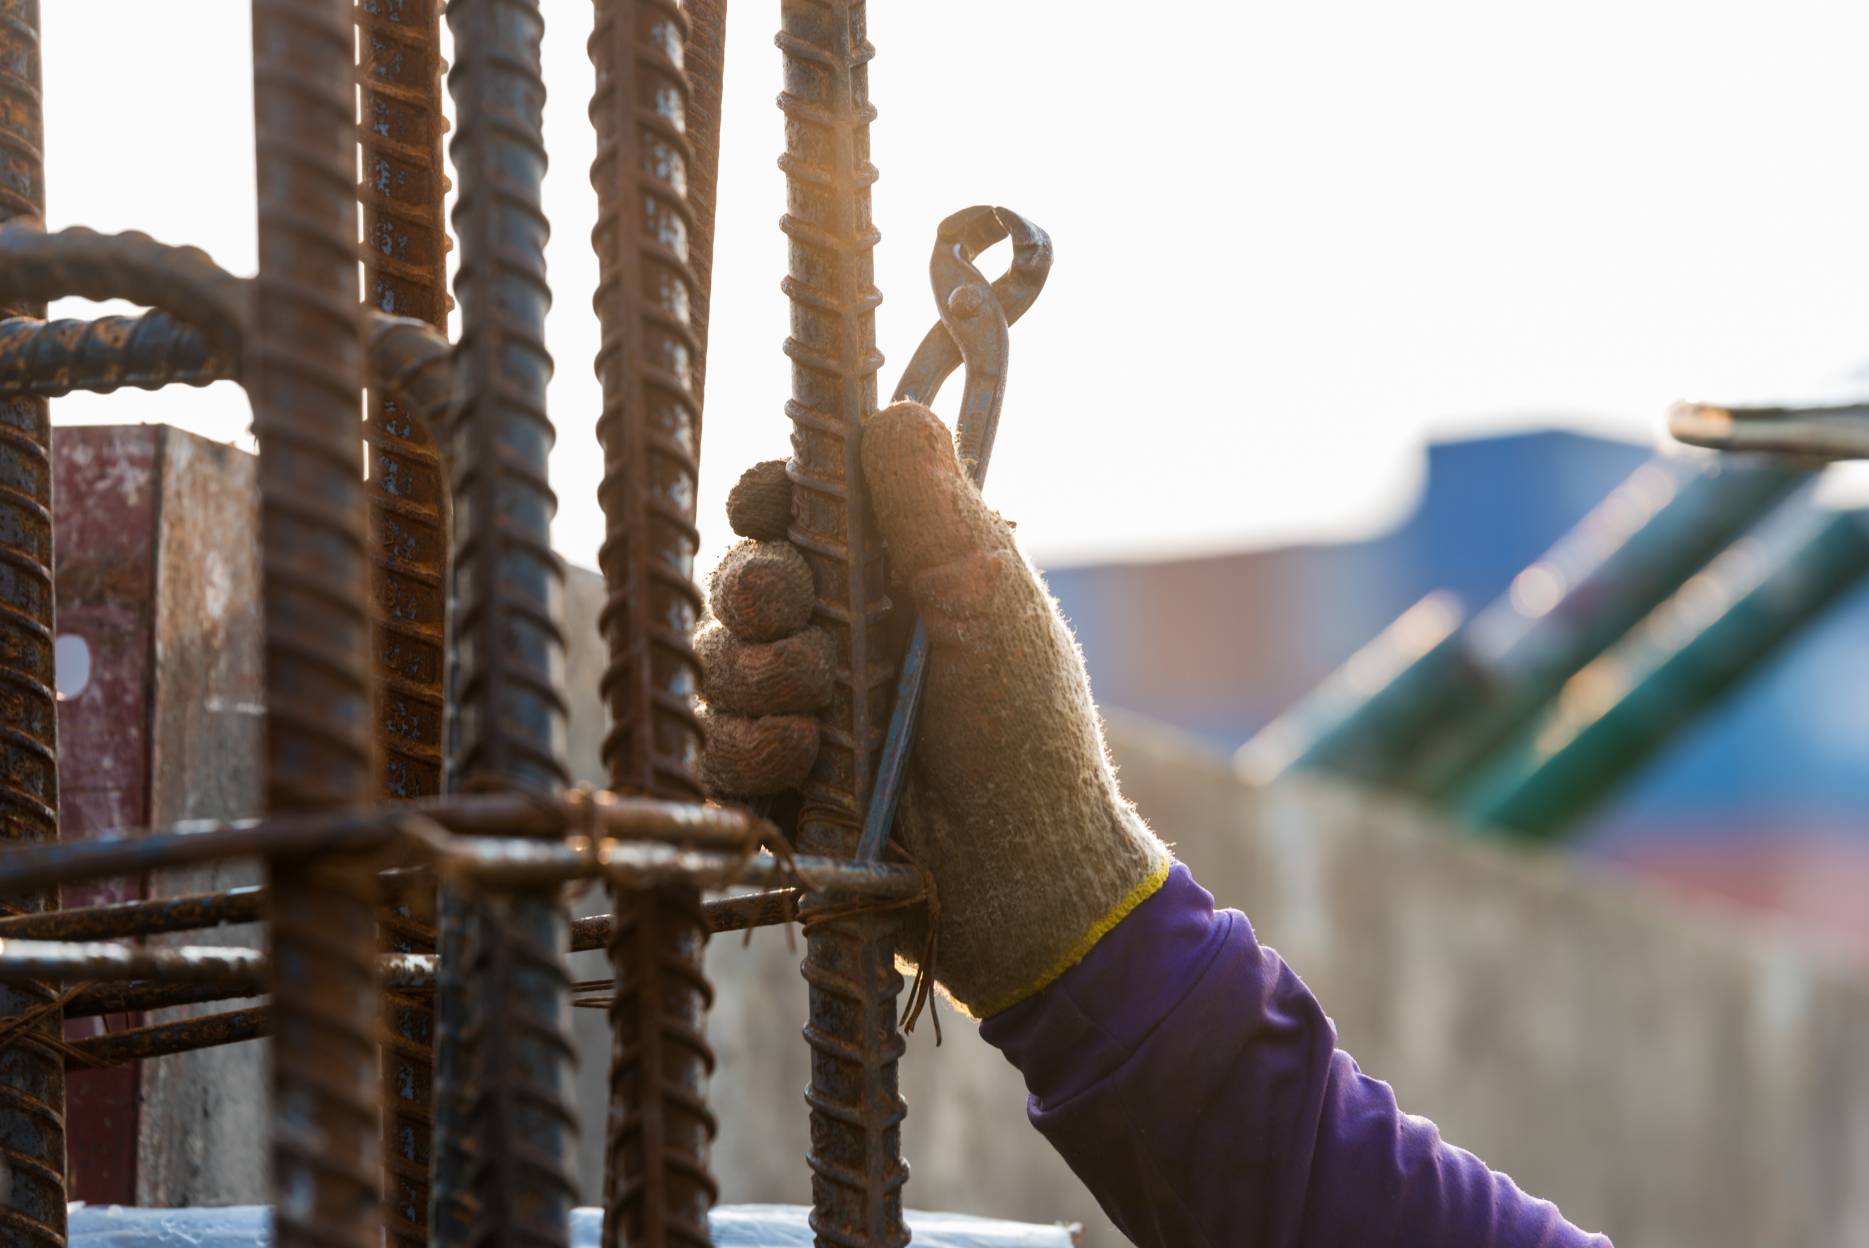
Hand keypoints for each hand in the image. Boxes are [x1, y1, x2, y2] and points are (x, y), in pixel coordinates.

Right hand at [698, 401, 1169, 1016]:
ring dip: (758, 679)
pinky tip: (800, 764)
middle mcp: (839, 635)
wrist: (1023, 875)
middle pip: (742, 579)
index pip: (795, 511)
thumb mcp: (987, 601)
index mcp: (891, 577)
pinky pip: (716, 752)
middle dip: (759, 592)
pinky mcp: (778, 790)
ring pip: (720, 663)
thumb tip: (892, 408)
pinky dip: (749, 752)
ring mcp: (803, 714)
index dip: (771, 500)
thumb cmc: (1026, 730)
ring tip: (816, 715)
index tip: (774, 506)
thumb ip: (932, 506)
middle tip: (796, 614)